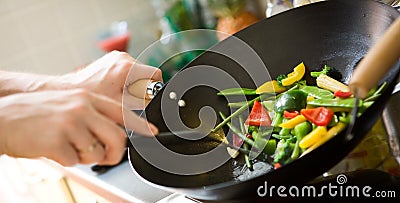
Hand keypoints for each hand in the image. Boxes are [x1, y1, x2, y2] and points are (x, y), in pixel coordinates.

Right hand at [0, 89, 157, 165]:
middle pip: (117, 138)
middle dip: (116, 154)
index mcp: (87, 99)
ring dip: (86, 156)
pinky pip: (76, 161)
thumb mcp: (68, 104)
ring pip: (97, 152)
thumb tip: (116, 133)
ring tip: (68, 145)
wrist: (4, 118)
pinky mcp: (58, 141)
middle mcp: (82, 108)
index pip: (122, 112)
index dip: (140, 125)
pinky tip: (54, 148)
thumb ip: (92, 114)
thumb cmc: (36, 114)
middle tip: (107, 157)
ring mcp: (70, 124)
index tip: (152, 132)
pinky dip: (68, 160)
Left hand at [59, 51, 161, 109]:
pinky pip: (128, 70)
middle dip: (141, 87)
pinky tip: (113, 88)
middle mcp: (123, 58)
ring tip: (118, 93)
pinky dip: (125, 80)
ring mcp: (116, 56)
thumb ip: (141, 102)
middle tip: (126, 98)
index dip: (154, 88)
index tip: (145, 97)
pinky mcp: (111, 59)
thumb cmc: (92, 98)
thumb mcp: (121, 105)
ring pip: (138, 72)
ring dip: (133, 84)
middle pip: (147, 74)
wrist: (72, 91)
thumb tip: (152, 101)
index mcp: (128, 67)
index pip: (156, 75)